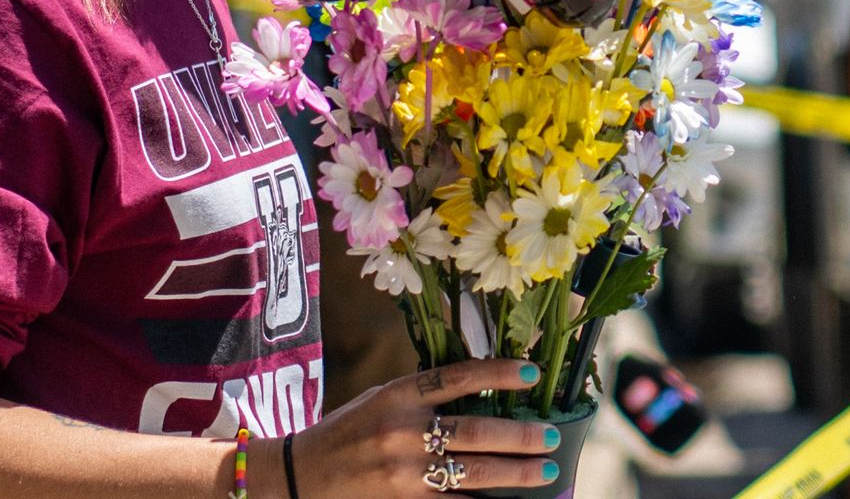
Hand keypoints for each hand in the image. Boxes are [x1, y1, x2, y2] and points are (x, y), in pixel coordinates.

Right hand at [289, 358, 559, 496]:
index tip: (532, 373)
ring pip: (474, 472)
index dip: (499, 373)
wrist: (298, 477)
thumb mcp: (380, 399)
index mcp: (398, 395)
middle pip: (477, 431)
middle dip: (522, 436)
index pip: (459, 377)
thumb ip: (423, 394)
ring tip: (546, 470)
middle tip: (551, 437)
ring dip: (517, 473)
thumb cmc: (346, 433)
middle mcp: (403, 431)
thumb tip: (482, 386)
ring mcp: (404, 472)